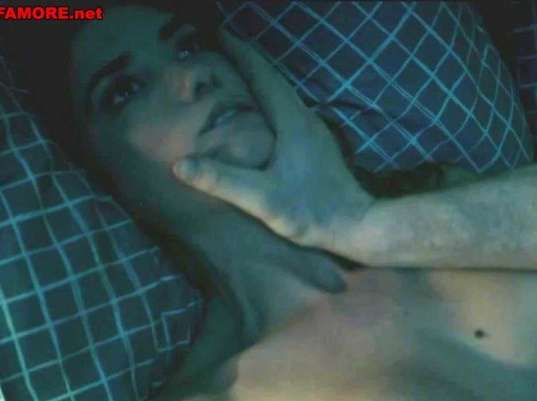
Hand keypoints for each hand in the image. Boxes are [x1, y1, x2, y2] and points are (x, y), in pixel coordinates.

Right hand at [173, 30, 374, 253]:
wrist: (356, 225)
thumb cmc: (310, 213)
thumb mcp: (262, 199)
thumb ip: (223, 180)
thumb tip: (180, 164)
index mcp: (292, 121)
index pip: (263, 76)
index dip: (240, 54)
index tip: (218, 37)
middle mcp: (306, 118)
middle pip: (273, 80)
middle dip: (246, 62)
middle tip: (220, 51)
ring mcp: (315, 131)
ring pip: (283, 94)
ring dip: (259, 81)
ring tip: (234, 76)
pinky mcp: (317, 145)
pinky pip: (289, 110)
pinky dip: (269, 100)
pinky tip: (260, 114)